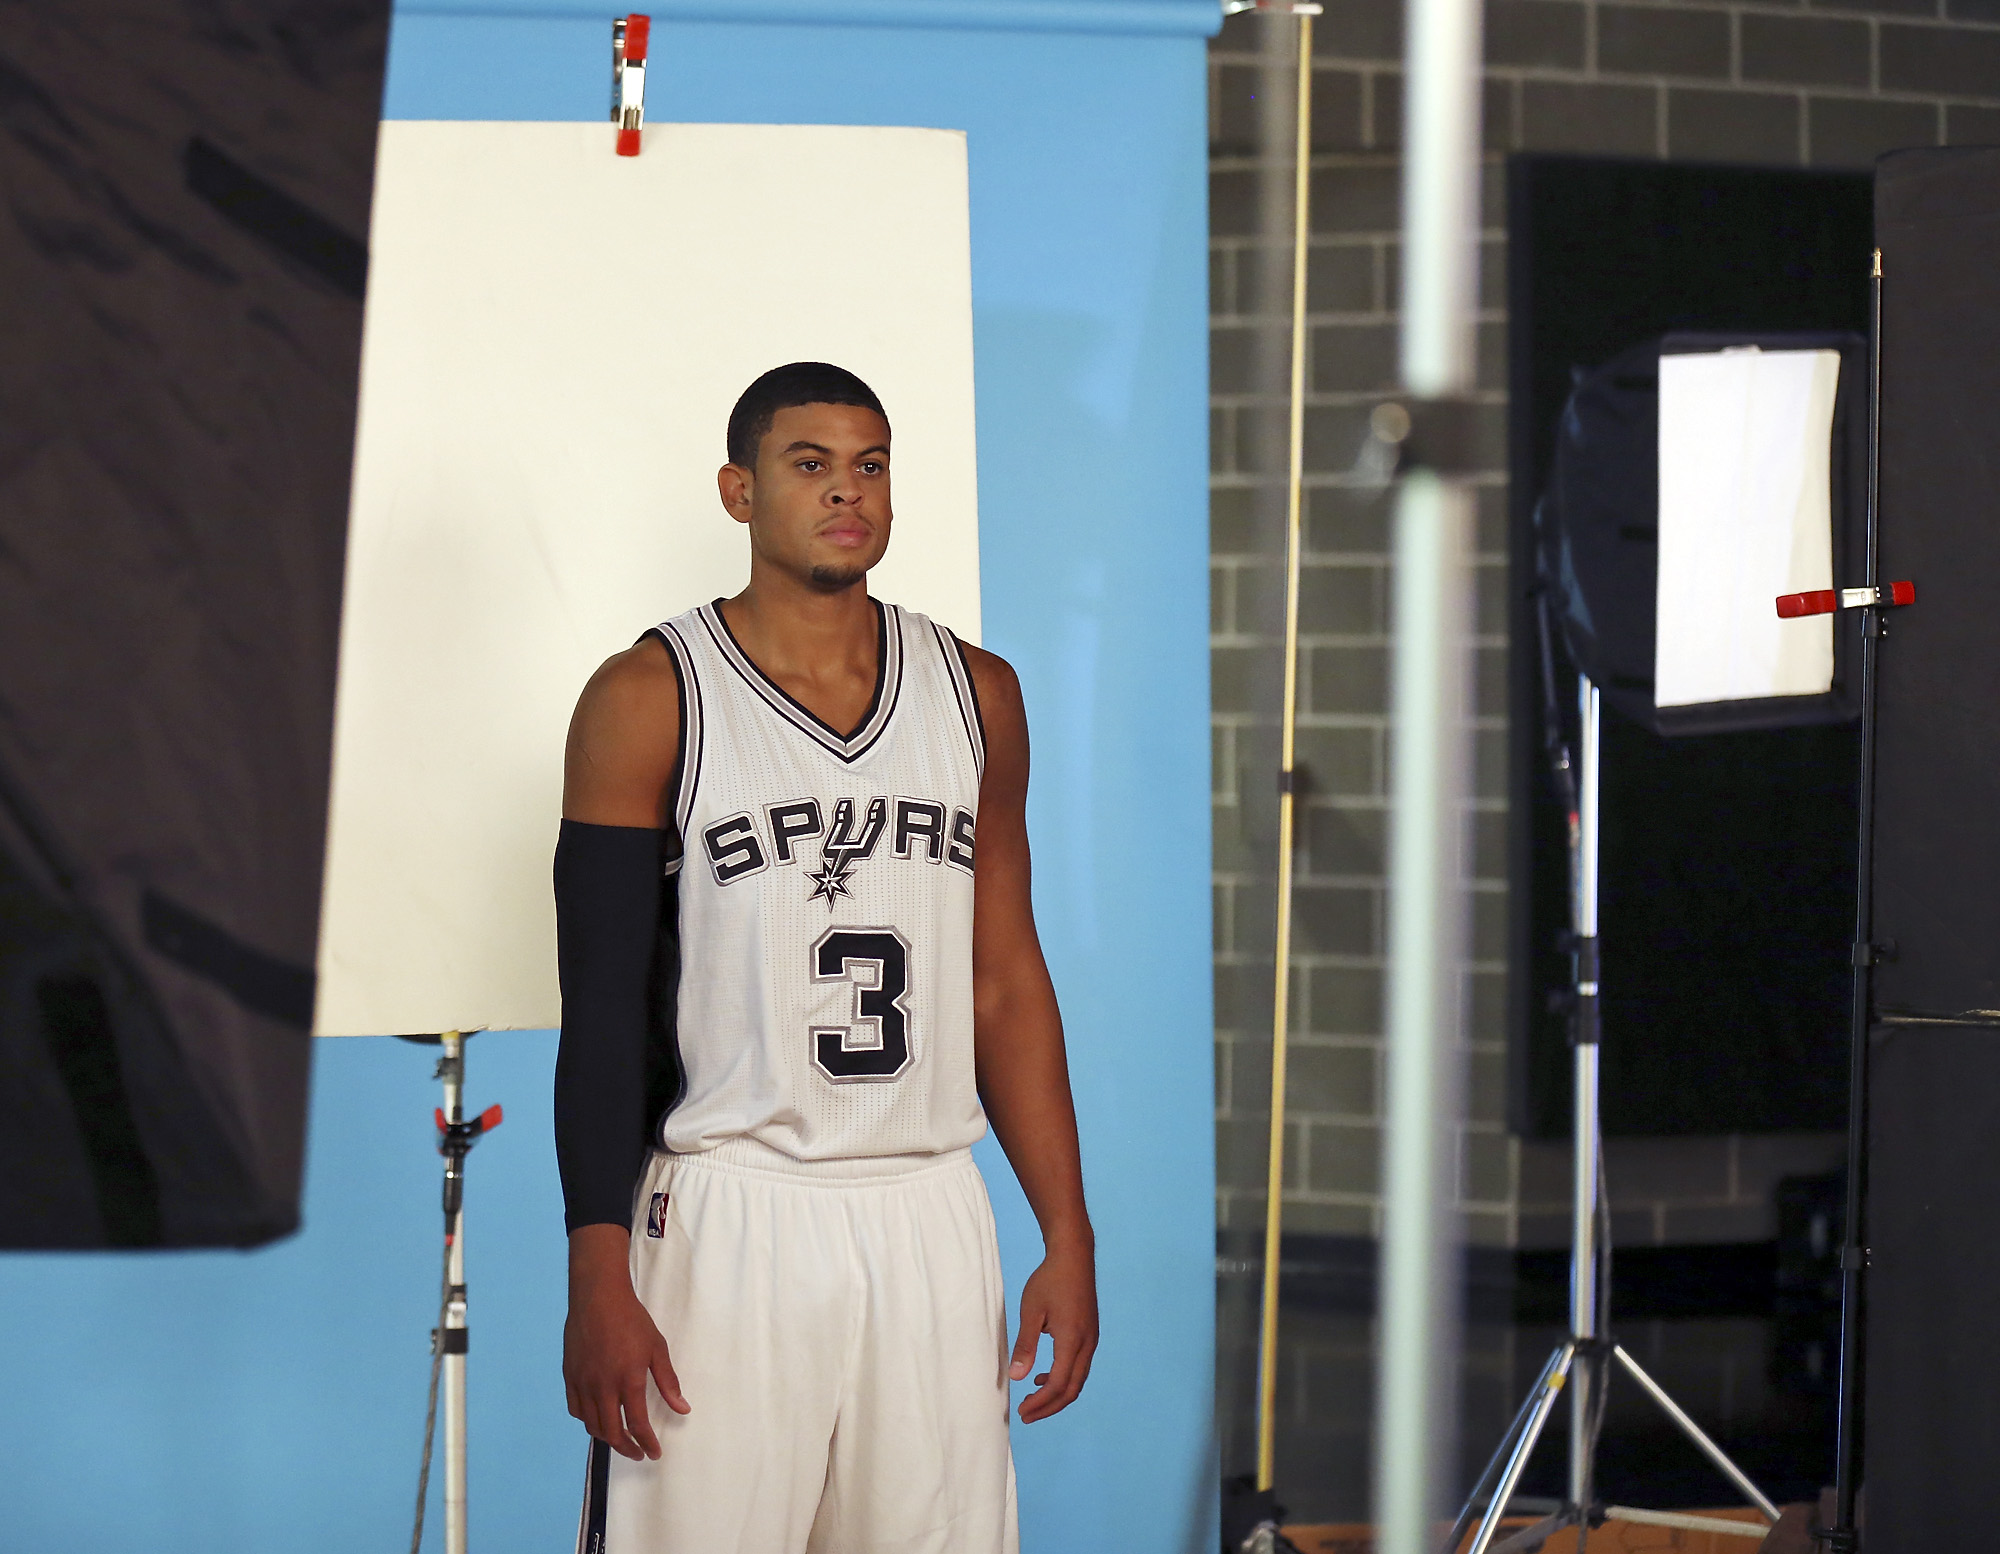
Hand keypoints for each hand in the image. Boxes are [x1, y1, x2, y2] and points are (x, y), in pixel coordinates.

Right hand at [563, 1225, 688, 1459]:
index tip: (654, 1453)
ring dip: (608, 1438)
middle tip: (638, 1454)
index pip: (637, 1425)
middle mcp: (602, 1388)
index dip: (647, 1443)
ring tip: (620, 1440)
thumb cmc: (631, 1320)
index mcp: (627, 1381)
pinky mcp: (569, 1377)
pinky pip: (576, 1410)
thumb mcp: (657, 1348)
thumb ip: (668, 1382)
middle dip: (627, 1448)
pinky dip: (587, 1421)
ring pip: (592, 1425)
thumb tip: (683, 1409)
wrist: (598, 1297)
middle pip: (612, 1432)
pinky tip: (597, 1419)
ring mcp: (583, 1383)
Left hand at [1008, 1238, 1097, 1421]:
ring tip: (1032, 1399)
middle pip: (1072, 1389)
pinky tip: (1044, 1375)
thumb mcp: (1031, 1311)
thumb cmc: (1049, 1280)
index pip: (1058, 1384)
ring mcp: (1091, 1340)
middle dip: (1049, 1406)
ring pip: (1078, 1380)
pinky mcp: (1090, 1334)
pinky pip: (1079, 1366)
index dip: (1041, 1403)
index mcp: (1072, 1340)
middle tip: (1026, 1414)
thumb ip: (1025, 1345)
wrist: (1074, 1256)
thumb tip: (1016, 1376)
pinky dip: (1063, 1378)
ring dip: (1057, 1394)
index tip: (1022, 1411)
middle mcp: (1087, 1344)